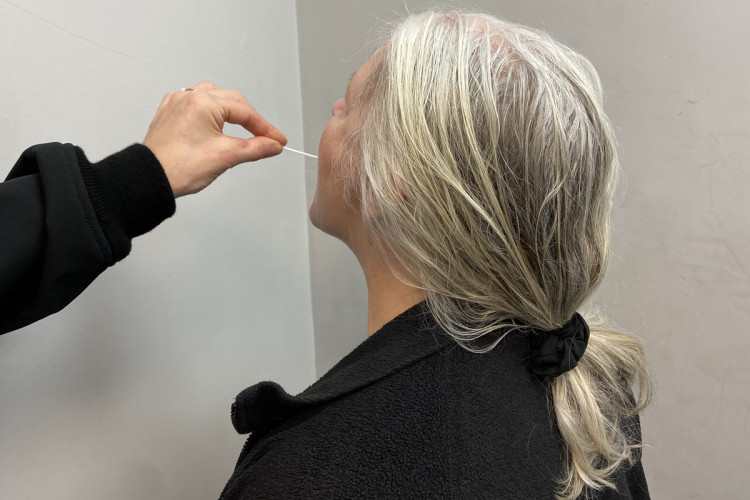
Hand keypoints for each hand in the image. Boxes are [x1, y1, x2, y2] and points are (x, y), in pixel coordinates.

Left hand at [143, 81, 286, 196]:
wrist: (149, 178)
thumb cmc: (179, 167)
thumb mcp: (226, 157)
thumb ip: (255, 148)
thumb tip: (272, 145)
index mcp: (203, 103)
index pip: (245, 111)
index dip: (265, 128)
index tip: (277, 140)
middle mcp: (189, 97)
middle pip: (231, 102)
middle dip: (250, 120)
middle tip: (265, 139)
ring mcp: (177, 104)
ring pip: (213, 99)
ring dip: (230, 112)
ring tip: (241, 129)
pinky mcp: (169, 114)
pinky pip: (196, 105)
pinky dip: (210, 114)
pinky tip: (214, 125)